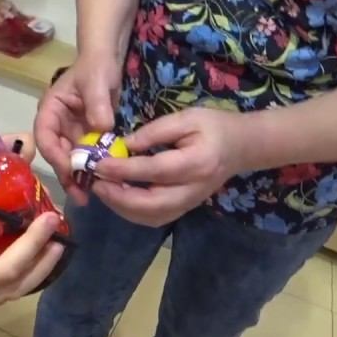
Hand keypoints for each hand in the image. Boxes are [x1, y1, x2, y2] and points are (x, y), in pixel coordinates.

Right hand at [34, 53, 120, 204]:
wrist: (107, 61)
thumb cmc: (96, 66)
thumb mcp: (96, 81)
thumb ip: (97, 104)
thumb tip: (101, 128)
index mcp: (50, 110)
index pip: (45, 137)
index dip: (55, 155)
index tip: (71, 169)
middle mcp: (57, 125)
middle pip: (57, 154)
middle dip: (68, 175)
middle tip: (81, 196)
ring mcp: (72, 133)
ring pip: (72, 160)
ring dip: (81, 178)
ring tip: (91, 196)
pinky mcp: (87, 138)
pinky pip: (88, 157)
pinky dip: (94, 170)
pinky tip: (104, 183)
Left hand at [91, 107, 247, 226]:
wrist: (240, 147)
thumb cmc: (213, 126)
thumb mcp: (185, 118)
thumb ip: (154, 131)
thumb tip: (123, 145)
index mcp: (196, 163)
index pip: (155, 171)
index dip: (124, 170)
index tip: (99, 164)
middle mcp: (193, 189)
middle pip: (152, 204)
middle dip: (119, 197)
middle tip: (96, 183)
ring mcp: (189, 204)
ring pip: (151, 217)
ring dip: (122, 208)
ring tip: (102, 189)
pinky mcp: (184, 209)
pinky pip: (155, 218)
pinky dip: (132, 212)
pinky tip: (118, 197)